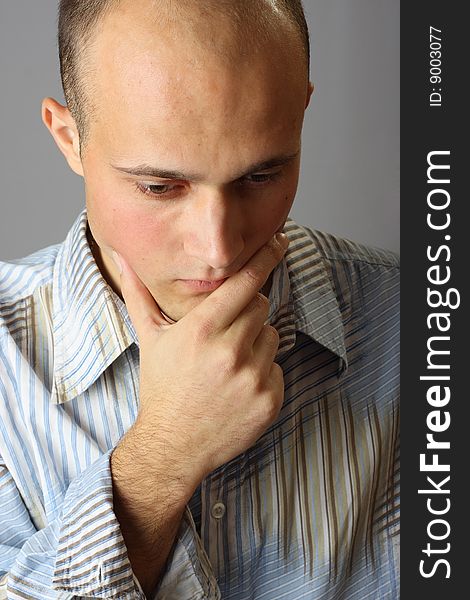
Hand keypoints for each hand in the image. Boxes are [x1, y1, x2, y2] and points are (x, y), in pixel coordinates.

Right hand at [113, 233, 288, 488]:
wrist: (172, 445)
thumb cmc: (161, 388)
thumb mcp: (149, 338)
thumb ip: (139, 293)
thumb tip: (120, 255)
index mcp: (202, 330)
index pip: (245, 282)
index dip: (265, 258)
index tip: (279, 242)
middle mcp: (231, 351)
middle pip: (261, 305)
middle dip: (247, 312)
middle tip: (225, 332)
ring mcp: (253, 377)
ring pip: (272, 335)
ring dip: (255, 343)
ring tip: (227, 364)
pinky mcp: (270, 399)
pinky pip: (278, 367)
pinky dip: (263, 372)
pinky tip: (237, 387)